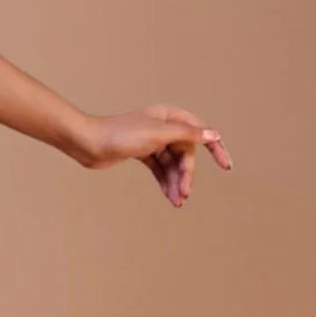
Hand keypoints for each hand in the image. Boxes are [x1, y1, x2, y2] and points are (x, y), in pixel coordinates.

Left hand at [82, 106, 230, 206]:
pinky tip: (169, 196)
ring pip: (172, 164)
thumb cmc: (120, 134)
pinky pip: (160, 169)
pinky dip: (165, 181)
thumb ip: (187, 134)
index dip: (216, 149)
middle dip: (186, 174)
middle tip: (185, 194)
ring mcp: (153, 141)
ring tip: (177, 201)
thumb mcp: (158, 134)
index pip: (201, 132)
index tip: (226, 167)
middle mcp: (164, 126)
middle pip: (185, 153)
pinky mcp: (142, 153)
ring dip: (176, 182)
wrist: (88, 143)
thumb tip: (214, 135)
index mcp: (170, 116)